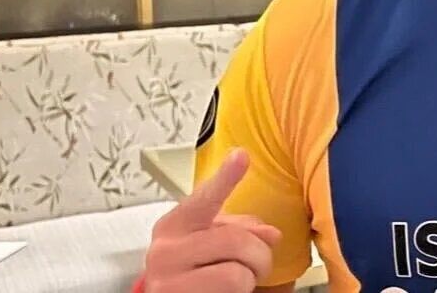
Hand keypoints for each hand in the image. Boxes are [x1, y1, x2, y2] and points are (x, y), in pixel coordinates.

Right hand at [144, 149, 281, 292]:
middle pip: (236, 240)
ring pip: (237, 272)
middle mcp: (165, 251)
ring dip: (249, 278)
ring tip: (236, 282)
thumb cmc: (193, 273)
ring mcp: (169, 280)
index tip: (240, 156)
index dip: (225, 178)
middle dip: (259, 255)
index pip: (203, 199)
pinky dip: (240, 292)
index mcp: (174, 226)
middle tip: (254, 265)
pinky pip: (232, 289)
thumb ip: (240, 230)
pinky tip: (223, 292)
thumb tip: (270, 234)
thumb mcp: (212, 244)